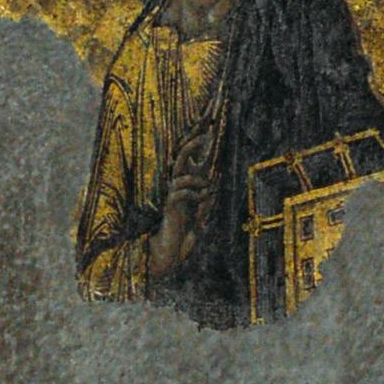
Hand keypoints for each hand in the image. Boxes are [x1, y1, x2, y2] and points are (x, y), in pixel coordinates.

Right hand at [144, 111, 220, 283]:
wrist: (171, 254)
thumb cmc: (184, 235)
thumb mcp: (201, 215)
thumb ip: (206, 201)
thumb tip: (214, 185)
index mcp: (184, 187)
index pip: (188, 162)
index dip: (195, 146)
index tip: (208, 129)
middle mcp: (176, 188)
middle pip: (180, 159)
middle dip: (192, 145)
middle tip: (205, 134)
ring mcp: (171, 196)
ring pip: (180, 174)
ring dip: (197, 179)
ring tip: (207, 188)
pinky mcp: (169, 206)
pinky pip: (179, 192)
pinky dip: (194, 193)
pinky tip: (201, 199)